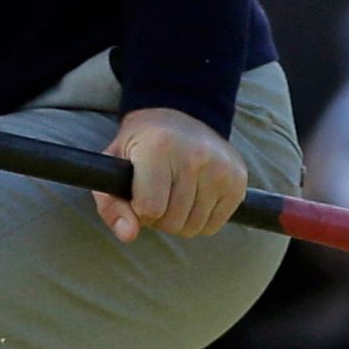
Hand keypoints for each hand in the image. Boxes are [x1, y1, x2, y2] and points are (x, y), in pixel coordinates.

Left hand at [98, 107, 248, 244]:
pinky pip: (214, 225)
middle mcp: (195, 156)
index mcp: (159, 148)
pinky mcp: (238, 179)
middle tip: (158, 194)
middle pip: (173, 222)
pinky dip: (201, 220)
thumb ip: (111, 205)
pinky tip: (195, 197)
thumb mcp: (114, 167)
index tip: (140, 192)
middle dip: (160, 218)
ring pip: (194, 227)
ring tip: (175, 195)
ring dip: (181, 221)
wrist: (180, 113)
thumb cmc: (141, 145)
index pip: (150, 209)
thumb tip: (129, 235)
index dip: (140, 209)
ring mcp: (221, 168)